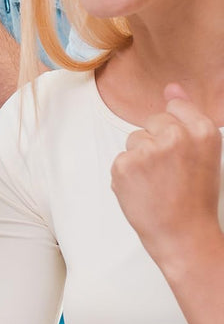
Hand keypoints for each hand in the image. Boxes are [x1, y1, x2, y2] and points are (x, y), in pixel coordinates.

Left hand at [111, 84, 221, 266]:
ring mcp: (147, 150)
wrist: (183, 236)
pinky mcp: (124, 165)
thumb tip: (171, 87)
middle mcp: (175, 136)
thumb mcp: (203, 153)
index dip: (176, 131)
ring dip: (140, 159)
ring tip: (158, 184)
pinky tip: (144, 191)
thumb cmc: (195, 196)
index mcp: (202, 131)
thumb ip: (186, 116)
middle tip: (171, 173)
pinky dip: (127, 175)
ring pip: (133, 141)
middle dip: (155, 143)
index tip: (181, 152)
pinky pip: (121, 159)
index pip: (175, 107)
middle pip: (151, 122)